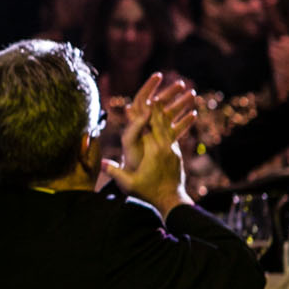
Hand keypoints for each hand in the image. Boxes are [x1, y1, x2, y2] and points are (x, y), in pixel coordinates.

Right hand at [104, 83, 190, 214]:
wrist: (171, 201)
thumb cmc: (148, 193)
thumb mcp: (129, 184)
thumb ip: (115, 172)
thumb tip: (100, 163)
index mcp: (153, 150)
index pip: (149, 126)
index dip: (146, 111)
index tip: (145, 98)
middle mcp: (165, 147)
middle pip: (161, 120)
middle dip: (162, 102)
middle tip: (164, 87)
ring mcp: (172, 150)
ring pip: (172, 125)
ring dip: (176, 108)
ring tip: (185, 93)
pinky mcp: (176, 154)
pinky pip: (177, 133)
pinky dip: (179, 121)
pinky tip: (188, 113)